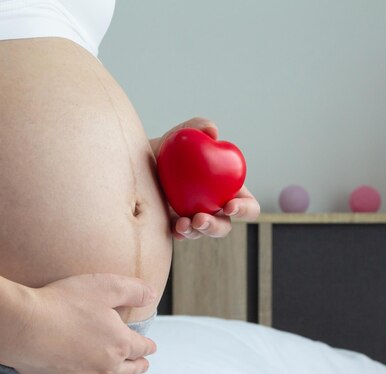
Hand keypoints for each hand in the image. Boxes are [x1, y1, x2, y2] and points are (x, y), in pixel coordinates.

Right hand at [0, 274, 157, 373]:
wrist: (25, 326)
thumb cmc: (62, 303)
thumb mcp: (104, 286)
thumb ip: (133, 290)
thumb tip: (152, 295)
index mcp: (120, 342)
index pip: (142, 347)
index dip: (147, 346)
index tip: (149, 346)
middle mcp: (109, 367)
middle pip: (131, 369)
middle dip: (138, 365)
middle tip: (141, 363)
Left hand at [152, 117, 260, 239]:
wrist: (139, 163)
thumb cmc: (167, 147)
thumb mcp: (179, 135)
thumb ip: (196, 127)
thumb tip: (213, 132)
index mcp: (227, 188)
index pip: (246, 204)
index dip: (244, 209)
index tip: (229, 206)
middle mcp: (213, 207)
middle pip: (225, 226)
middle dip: (216, 227)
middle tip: (201, 219)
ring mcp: (194, 218)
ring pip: (202, 233)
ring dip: (195, 231)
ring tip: (182, 223)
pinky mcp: (175, 225)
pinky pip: (181, 234)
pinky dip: (179, 233)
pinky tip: (174, 228)